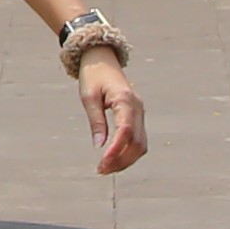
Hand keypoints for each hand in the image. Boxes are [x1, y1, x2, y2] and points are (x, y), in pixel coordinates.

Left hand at [77, 50, 146, 175]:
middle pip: (137, 142)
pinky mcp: (138, 116)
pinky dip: (129, 152)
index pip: (126, 131)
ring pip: (141, 144)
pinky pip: (139, 139)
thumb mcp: (88, 97)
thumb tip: (99, 146)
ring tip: (106, 168)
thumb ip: (96, 121)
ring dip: (126, 159)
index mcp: (125, 100)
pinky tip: (114, 158)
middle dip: (121, 160)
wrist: (102, 59)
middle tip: (101, 170)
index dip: (116, 150)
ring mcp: (140, 112)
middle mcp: (137, 107)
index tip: (102, 163)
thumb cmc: (93, 75)